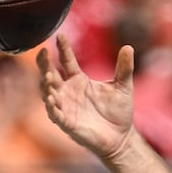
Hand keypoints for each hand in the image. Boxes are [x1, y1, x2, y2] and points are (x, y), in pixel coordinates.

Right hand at [38, 35, 135, 161]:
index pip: (66, 60)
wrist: (121, 137)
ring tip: (48, 76)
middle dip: (44, 65)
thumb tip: (129, 47)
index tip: (60, 36)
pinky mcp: (67, 123)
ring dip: (46, 85)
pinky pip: (55, 114)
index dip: (63, 48)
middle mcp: (68, 91)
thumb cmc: (119, 112)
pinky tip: (52, 99)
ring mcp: (65, 107)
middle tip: (42, 53)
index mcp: (78, 79)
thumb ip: (124, 67)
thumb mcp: (123, 86)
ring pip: (49, 93)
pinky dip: (52, 107)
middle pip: (50, 74)